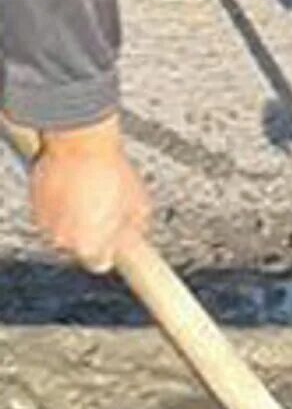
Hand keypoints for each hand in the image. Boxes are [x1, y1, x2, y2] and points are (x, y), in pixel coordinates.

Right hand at [28, 117, 149, 272]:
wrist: (81, 145)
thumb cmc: (111, 172)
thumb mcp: (139, 204)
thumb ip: (135, 230)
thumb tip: (135, 239)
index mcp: (90, 246)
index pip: (99, 263)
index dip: (108, 251)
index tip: (114, 243)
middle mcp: (64, 240)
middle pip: (79, 246)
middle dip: (92, 232)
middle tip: (104, 210)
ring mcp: (46, 223)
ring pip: (63, 229)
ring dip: (75, 218)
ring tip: (90, 194)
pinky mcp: (35, 205)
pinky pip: (50, 212)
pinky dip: (60, 204)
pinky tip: (75, 187)